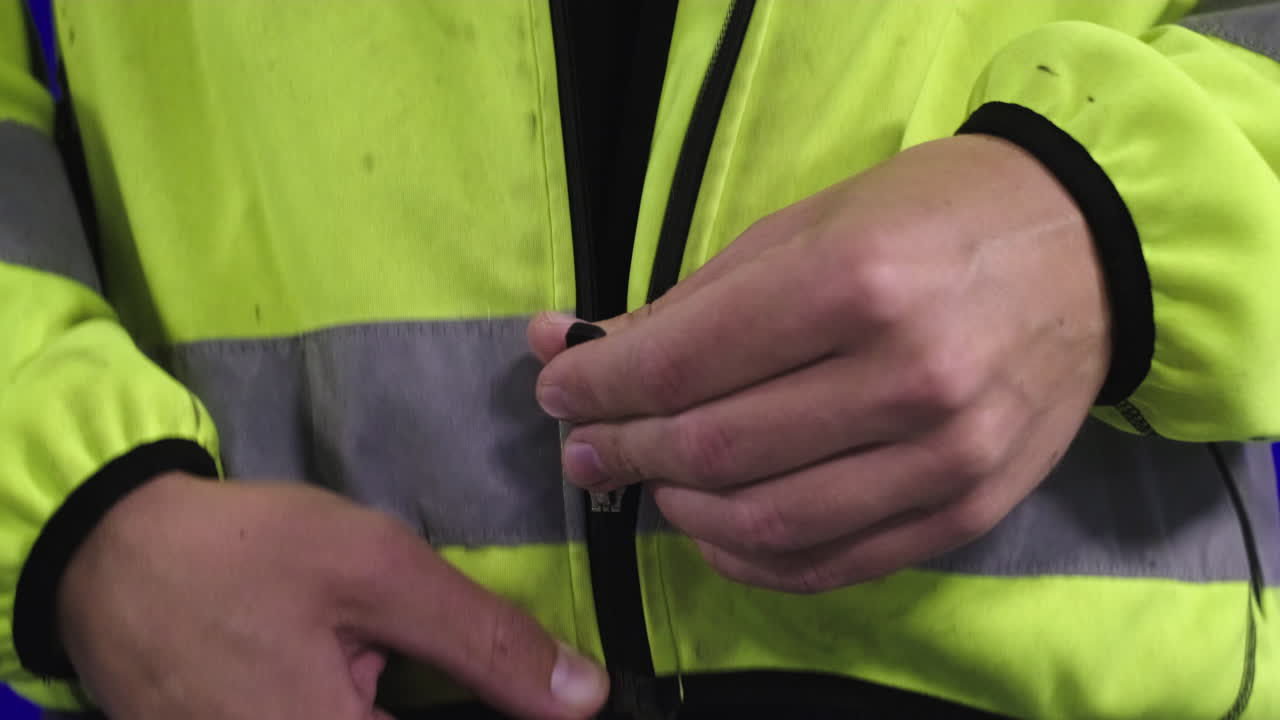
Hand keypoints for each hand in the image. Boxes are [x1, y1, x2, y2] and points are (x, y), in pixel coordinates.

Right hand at [58, 472, 607, 718]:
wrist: (111, 555)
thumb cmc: (246, 554)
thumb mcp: (377, 572)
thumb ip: (485, 642)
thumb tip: (586, 698)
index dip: (507, 715)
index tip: (548, 701)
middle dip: (446, 699)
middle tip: (441, 665)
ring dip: (402, 696)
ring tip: (388, 658)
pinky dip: (365, 704)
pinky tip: (367, 677)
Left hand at [529, 135, 1110, 592]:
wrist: (1088, 252)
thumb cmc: (932, 217)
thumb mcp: (805, 228)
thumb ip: (689, 302)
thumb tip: (571, 346)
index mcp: (856, 282)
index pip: (684, 363)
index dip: (598, 385)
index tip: (557, 386)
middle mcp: (907, 378)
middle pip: (716, 449)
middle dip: (624, 450)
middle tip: (583, 447)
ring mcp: (946, 457)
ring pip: (766, 522)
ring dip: (677, 510)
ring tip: (646, 482)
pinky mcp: (967, 511)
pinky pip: (831, 564)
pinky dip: (750, 558)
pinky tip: (712, 527)